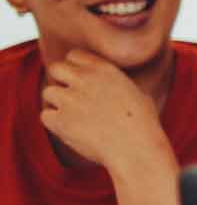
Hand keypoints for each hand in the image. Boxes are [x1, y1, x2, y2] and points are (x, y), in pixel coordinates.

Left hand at [41, 49, 170, 172]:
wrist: (136, 149)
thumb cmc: (143, 125)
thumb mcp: (138, 94)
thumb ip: (118, 84)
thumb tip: (114, 87)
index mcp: (105, 70)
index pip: (75, 55)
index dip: (75, 68)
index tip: (81, 81)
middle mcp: (85, 80)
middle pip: (56, 68)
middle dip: (60, 81)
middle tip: (71, 97)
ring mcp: (70, 99)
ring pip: (48, 92)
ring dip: (57, 103)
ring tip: (74, 116)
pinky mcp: (60, 120)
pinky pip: (45, 115)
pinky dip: (54, 122)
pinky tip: (71, 129)